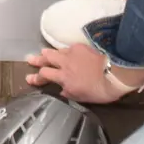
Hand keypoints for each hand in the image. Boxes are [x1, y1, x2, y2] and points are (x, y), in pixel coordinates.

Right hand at [25, 44, 143, 104]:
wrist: (115, 73)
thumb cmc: (99, 89)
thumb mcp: (82, 97)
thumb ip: (69, 93)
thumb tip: (61, 90)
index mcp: (64, 78)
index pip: (45, 75)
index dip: (36, 78)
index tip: (29, 79)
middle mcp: (65, 63)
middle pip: (46, 59)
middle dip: (37, 60)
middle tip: (30, 60)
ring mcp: (73, 53)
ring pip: (56, 51)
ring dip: (48, 53)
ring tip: (42, 52)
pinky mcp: (81, 46)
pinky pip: (68, 48)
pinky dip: (63, 50)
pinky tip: (64, 51)